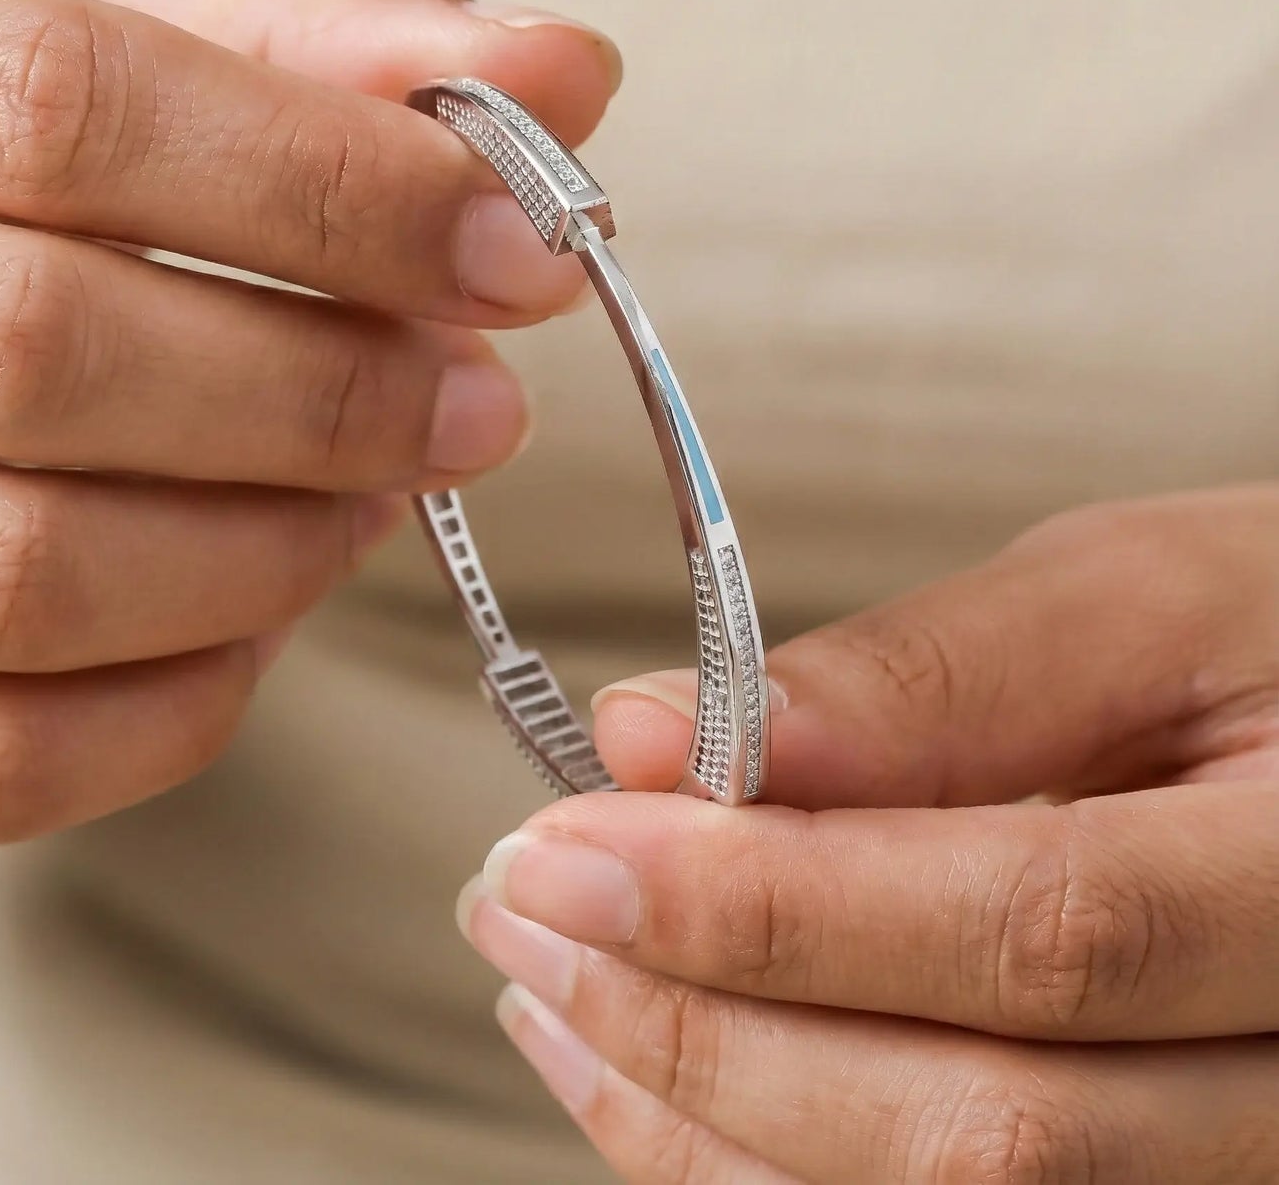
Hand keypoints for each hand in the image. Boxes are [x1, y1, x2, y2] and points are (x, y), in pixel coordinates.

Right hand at [0, 0, 618, 846]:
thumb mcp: (113, 6)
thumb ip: (320, 20)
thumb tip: (568, 73)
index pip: (56, 109)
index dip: (331, 192)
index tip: (518, 251)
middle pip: (36, 353)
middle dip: (324, 395)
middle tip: (477, 408)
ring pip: (17, 579)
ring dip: (270, 552)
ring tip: (374, 496)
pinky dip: (180, 703)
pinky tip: (263, 609)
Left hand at [460, 487, 1278, 1181]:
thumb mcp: (1146, 599)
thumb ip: (929, 677)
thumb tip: (669, 736)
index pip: (1038, 936)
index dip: (777, 909)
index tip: (573, 844)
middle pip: (982, 1130)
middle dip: (702, 1023)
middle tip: (520, 905)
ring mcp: (1236, 1168)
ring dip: (700, 1115)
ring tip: (548, 985)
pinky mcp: (1150, 1177)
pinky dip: (759, 1165)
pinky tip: (651, 1071)